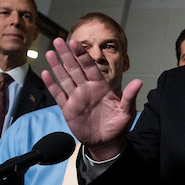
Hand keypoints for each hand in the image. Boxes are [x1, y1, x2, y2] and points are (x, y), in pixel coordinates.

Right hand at [42, 38, 142, 160]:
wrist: (107, 143)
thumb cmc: (118, 126)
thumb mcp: (126, 111)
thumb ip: (129, 96)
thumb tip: (139, 82)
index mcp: (101, 87)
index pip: (90, 67)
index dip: (82, 55)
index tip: (76, 43)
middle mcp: (87, 89)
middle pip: (75, 68)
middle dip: (67, 55)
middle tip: (59, 41)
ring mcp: (77, 98)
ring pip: (65, 78)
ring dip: (57, 66)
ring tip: (50, 53)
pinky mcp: (69, 109)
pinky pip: (59, 94)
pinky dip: (52, 84)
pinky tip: (46, 73)